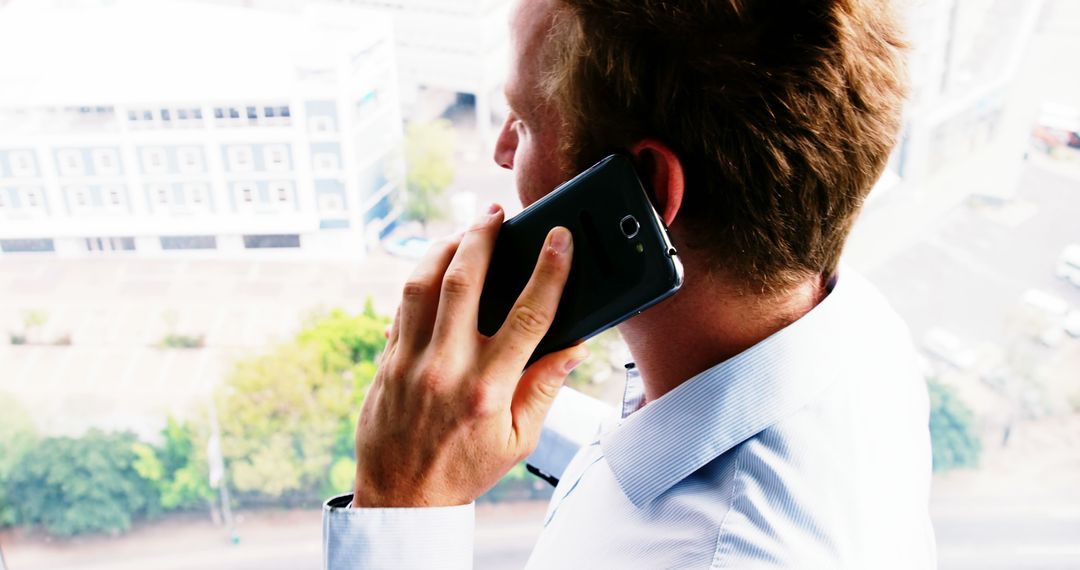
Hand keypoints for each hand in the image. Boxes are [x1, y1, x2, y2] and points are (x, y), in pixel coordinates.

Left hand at [353, 204, 587, 506]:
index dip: (549, 270)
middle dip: (483, 237)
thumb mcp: (519, 440)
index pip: (528, 314)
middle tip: (496, 212)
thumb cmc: (465, 470)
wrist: (401, 498)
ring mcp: (409, 362)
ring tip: (464, 230)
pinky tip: (436, 267)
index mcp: (488, 389)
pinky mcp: (386, 362)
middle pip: (463, 281)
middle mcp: (446, 367)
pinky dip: (420, 278)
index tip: (560, 237)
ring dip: (444, 247)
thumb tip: (574, 345)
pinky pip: (401, 307)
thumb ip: (544, 387)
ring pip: (421, 284)